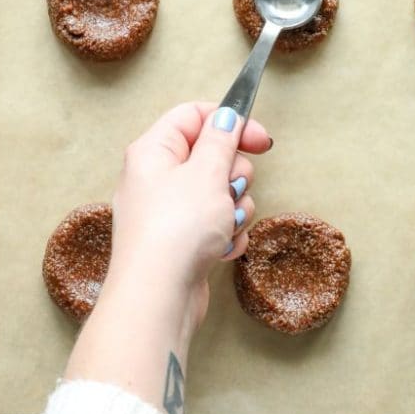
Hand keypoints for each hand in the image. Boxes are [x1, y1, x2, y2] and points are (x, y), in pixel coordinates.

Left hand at [107, 101, 270, 331]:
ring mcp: (169, 211)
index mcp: (153, 150)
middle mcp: (156, 177)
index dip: (231, 121)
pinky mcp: (181, 241)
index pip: (194, 115)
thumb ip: (221, 139)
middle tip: (231, 188)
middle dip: (234, 174)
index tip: (262, 139)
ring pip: (219, 192)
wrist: (158, 298)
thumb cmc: (176, 230)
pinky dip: (226, 234)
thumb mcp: (207, 173)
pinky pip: (216, 224)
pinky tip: (221, 248)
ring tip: (224, 225)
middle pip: (211, 155)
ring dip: (234, 208)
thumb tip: (227, 116)